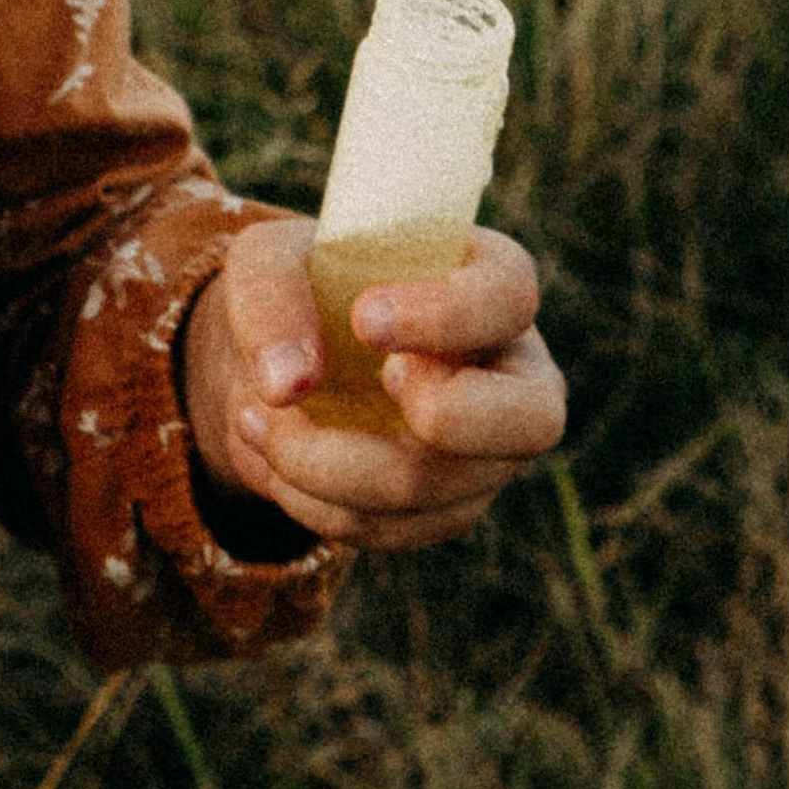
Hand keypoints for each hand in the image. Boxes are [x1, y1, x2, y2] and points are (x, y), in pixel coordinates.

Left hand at [177, 216, 564, 554]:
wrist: (288, 352)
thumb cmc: (300, 283)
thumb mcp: (269, 259)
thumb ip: (273, 298)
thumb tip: (286, 385)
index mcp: (489, 283)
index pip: (510, 296)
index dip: (448, 315)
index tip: (365, 318)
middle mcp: (511, 375)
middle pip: (533, 421)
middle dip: (446, 416)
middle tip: (376, 382)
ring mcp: (487, 454)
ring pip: (434, 487)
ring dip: (327, 464)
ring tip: (256, 418)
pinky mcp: (445, 508)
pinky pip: (390, 528)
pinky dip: (315, 501)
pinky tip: (274, 457)